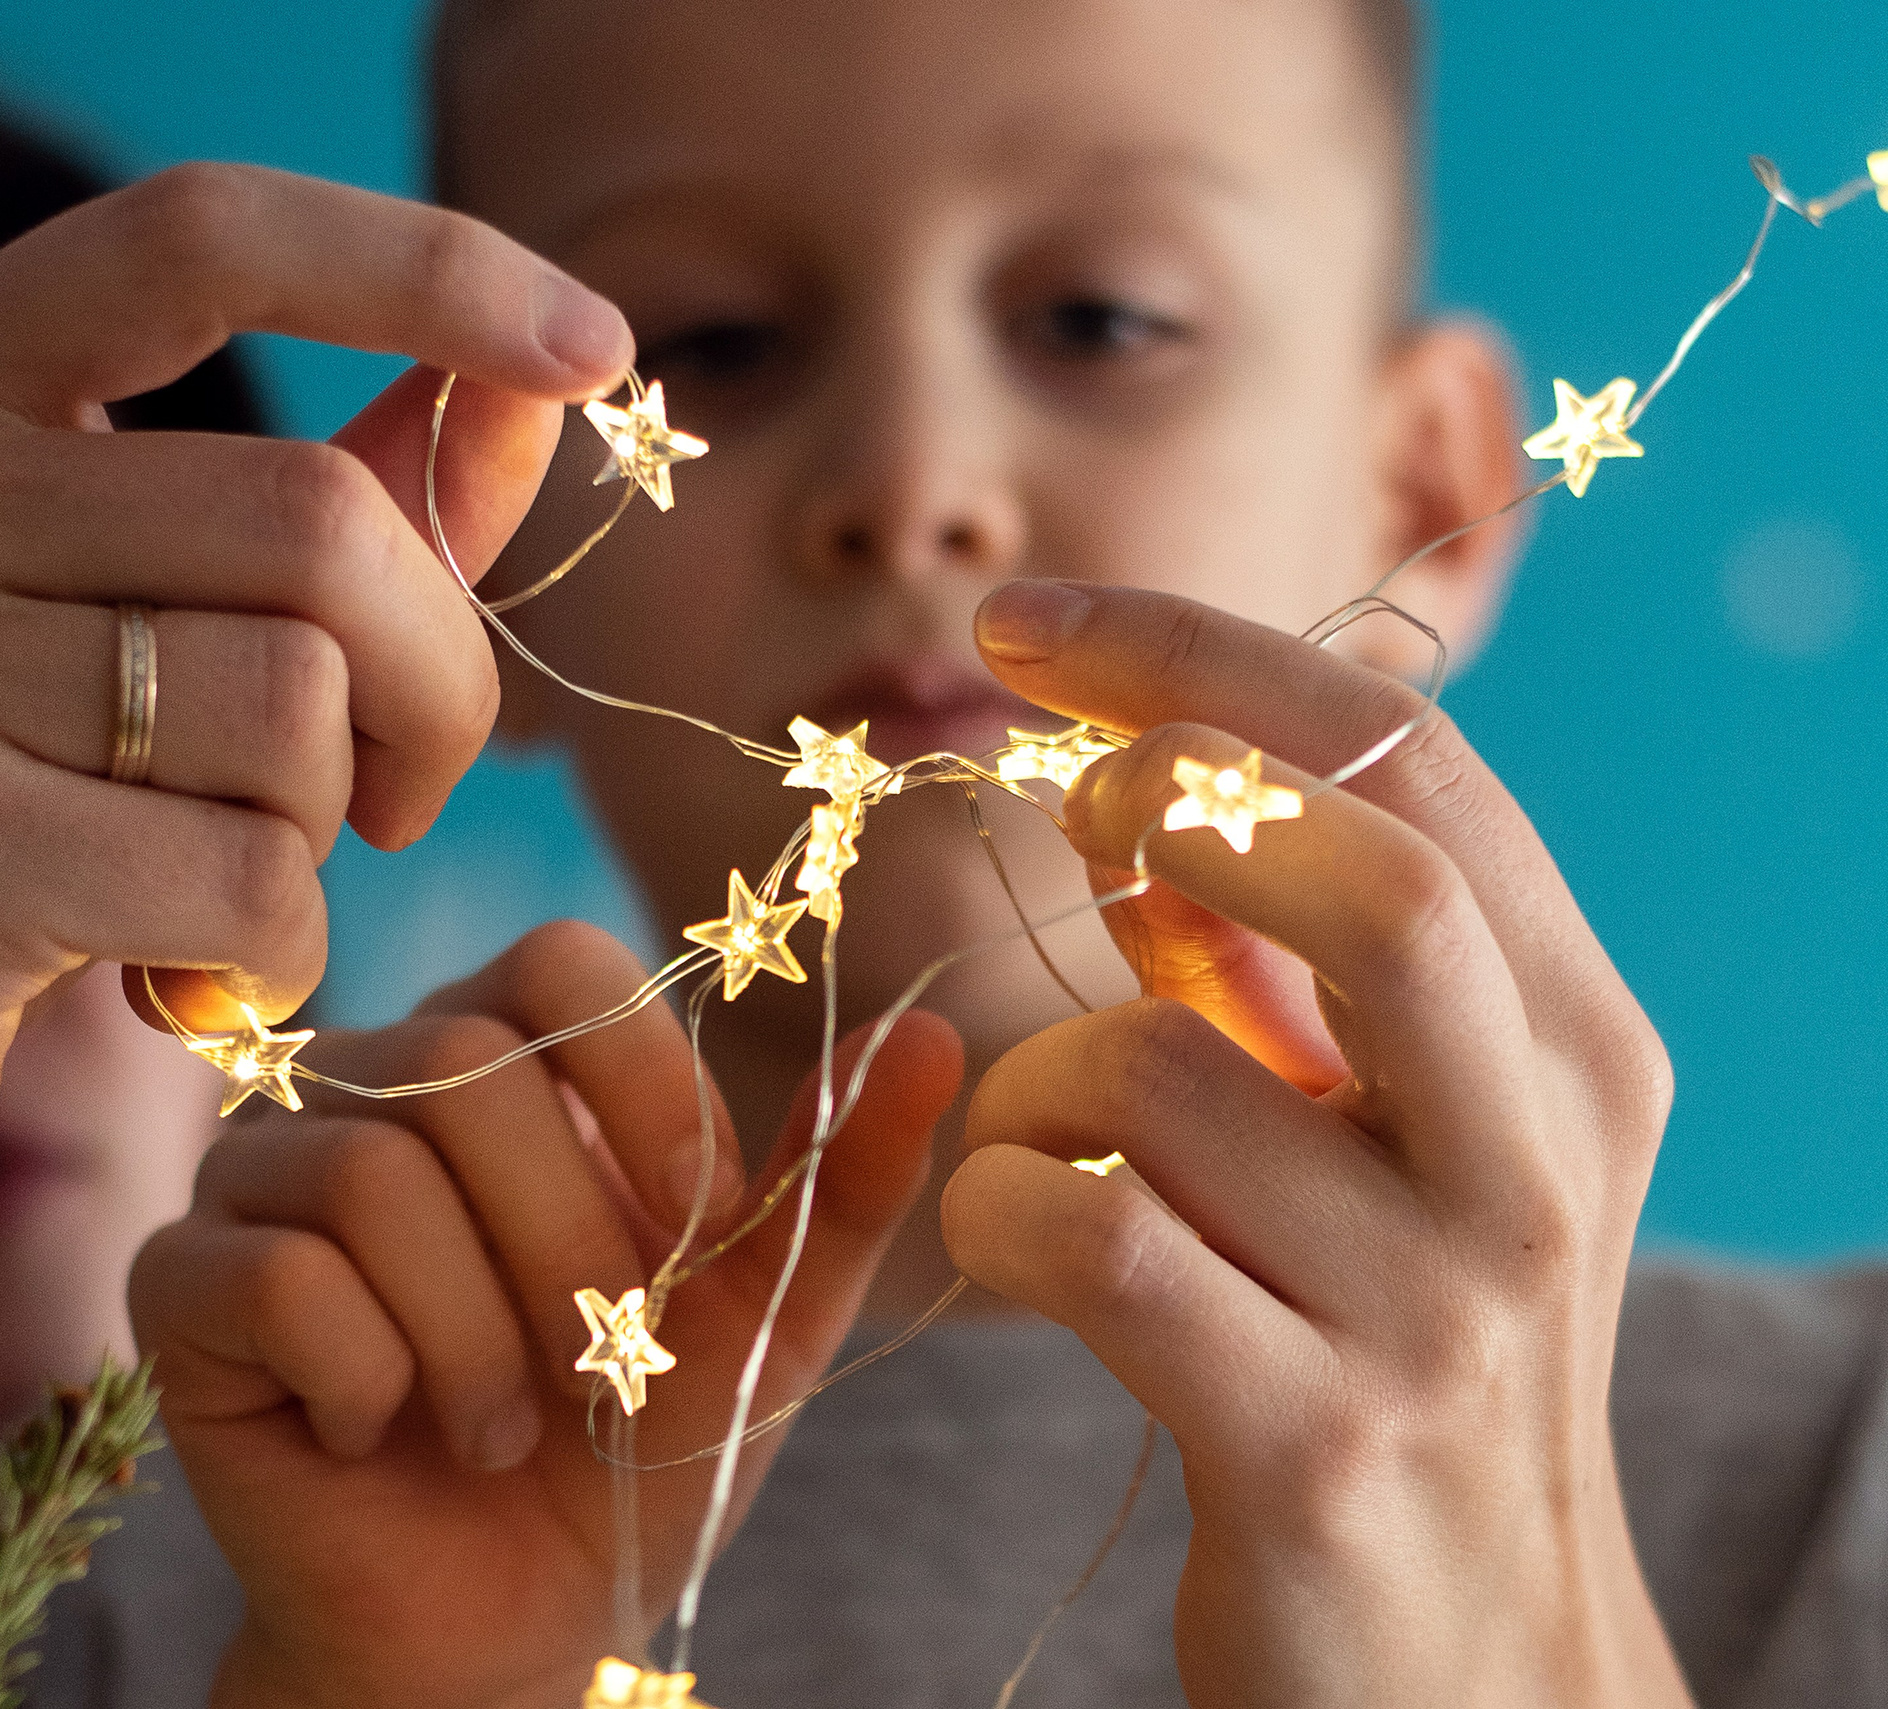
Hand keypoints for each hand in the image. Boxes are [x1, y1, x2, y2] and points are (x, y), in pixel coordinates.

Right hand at [0, 163, 634, 1308]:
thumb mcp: (106, 647)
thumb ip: (316, 513)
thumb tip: (537, 393)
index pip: (195, 237)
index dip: (420, 264)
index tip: (594, 341)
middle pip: (317, 521)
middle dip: (432, 682)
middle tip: (400, 797)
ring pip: (298, 707)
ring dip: (330, 835)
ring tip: (225, 894)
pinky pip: (254, 877)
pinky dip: (275, 956)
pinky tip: (180, 985)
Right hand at [130, 921, 961, 1708]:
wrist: (499, 1629)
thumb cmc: (627, 1453)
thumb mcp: (762, 1318)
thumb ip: (839, 1175)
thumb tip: (936, 1027)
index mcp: (502, 1054)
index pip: (558, 958)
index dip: (643, 1085)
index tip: (695, 1227)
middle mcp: (365, 1084)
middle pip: (464, 1061)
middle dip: (567, 1243)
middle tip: (592, 1367)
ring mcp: (258, 1178)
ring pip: (372, 1172)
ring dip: (475, 1337)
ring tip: (501, 1426)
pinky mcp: (180, 1288)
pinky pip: (275, 1275)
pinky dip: (369, 1375)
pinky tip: (383, 1429)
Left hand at [942, 580, 1687, 1707]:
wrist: (1461, 1671)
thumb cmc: (1379, 1350)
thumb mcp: (1390, 1137)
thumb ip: (1293, 966)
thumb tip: (1147, 776)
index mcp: (1573, 1045)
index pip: (1413, 763)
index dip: (1200, 657)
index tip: (1027, 622)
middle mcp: (1536, 1160)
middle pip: (1376, 875)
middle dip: (1178, 788)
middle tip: (1076, 818)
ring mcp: (1437, 1313)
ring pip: (1157, 1071)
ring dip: (1036, 1083)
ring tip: (1045, 1153)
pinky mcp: (1309, 1445)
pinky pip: (1087, 1237)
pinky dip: (1001, 1210)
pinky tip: (1024, 1248)